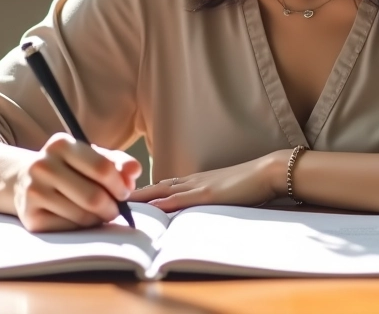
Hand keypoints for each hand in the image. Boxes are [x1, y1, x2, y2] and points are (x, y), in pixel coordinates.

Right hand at [12, 132, 141, 231]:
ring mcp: (33, 192)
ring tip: (100, 214)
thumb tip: (135, 171)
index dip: (120, 185)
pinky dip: (81, 228)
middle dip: (112, 207)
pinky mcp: (30, 217)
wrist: (24, 180)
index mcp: (61, 144)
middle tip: (116, 209)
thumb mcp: (92, 156)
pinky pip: (68, 229)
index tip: (125, 192)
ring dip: (98, 219)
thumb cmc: (69, 167)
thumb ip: (118, 162)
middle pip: (93, 196)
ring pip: (81, 216)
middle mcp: (42, 166)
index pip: (102, 168)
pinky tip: (81, 220)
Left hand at [128, 152, 287, 211]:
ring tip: (120, 202)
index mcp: (197, 180)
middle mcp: (193, 181)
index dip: (145, 190)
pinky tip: (151, 207)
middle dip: (135, 192)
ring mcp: (200, 186)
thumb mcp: (224, 190)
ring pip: (164, 190)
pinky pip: (182, 199)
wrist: (267, 171)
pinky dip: (164, 203)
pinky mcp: (208, 194)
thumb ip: (208, 195)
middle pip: (157, 185)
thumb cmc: (250, 182)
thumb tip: (194, 205)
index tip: (126, 195)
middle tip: (111, 196)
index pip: (165, 184)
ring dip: (143, 197)